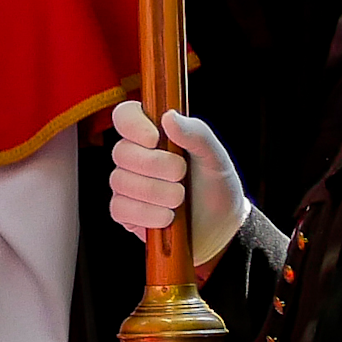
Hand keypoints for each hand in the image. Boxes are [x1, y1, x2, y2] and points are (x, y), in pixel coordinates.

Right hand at [107, 102, 244, 264]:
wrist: (219, 226)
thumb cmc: (215, 186)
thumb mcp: (215, 157)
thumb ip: (196, 133)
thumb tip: (169, 117)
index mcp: (153, 133)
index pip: (125, 115)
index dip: (134, 125)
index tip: (155, 139)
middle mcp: (135, 156)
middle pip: (122, 152)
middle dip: (156, 166)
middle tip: (181, 174)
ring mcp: (126, 184)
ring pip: (121, 181)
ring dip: (157, 192)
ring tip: (179, 199)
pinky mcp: (124, 212)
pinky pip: (121, 208)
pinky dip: (148, 214)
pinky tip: (167, 216)